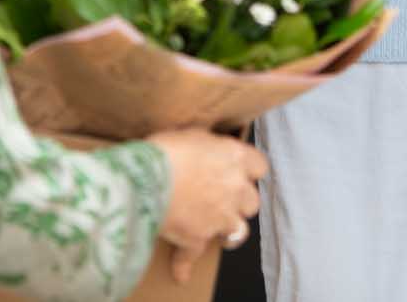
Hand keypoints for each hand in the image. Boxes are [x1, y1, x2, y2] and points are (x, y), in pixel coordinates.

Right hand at [146, 128, 266, 281]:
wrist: (147, 178)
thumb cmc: (166, 151)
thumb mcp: (190, 133)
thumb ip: (206, 143)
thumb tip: (205, 145)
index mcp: (234, 158)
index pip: (259, 166)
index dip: (249, 170)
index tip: (239, 171)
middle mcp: (234, 188)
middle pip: (252, 201)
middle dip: (240, 201)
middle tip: (224, 198)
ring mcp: (220, 216)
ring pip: (239, 231)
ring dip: (229, 231)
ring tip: (217, 230)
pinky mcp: (198, 237)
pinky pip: (194, 255)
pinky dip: (185, 264)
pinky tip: (180, 272)